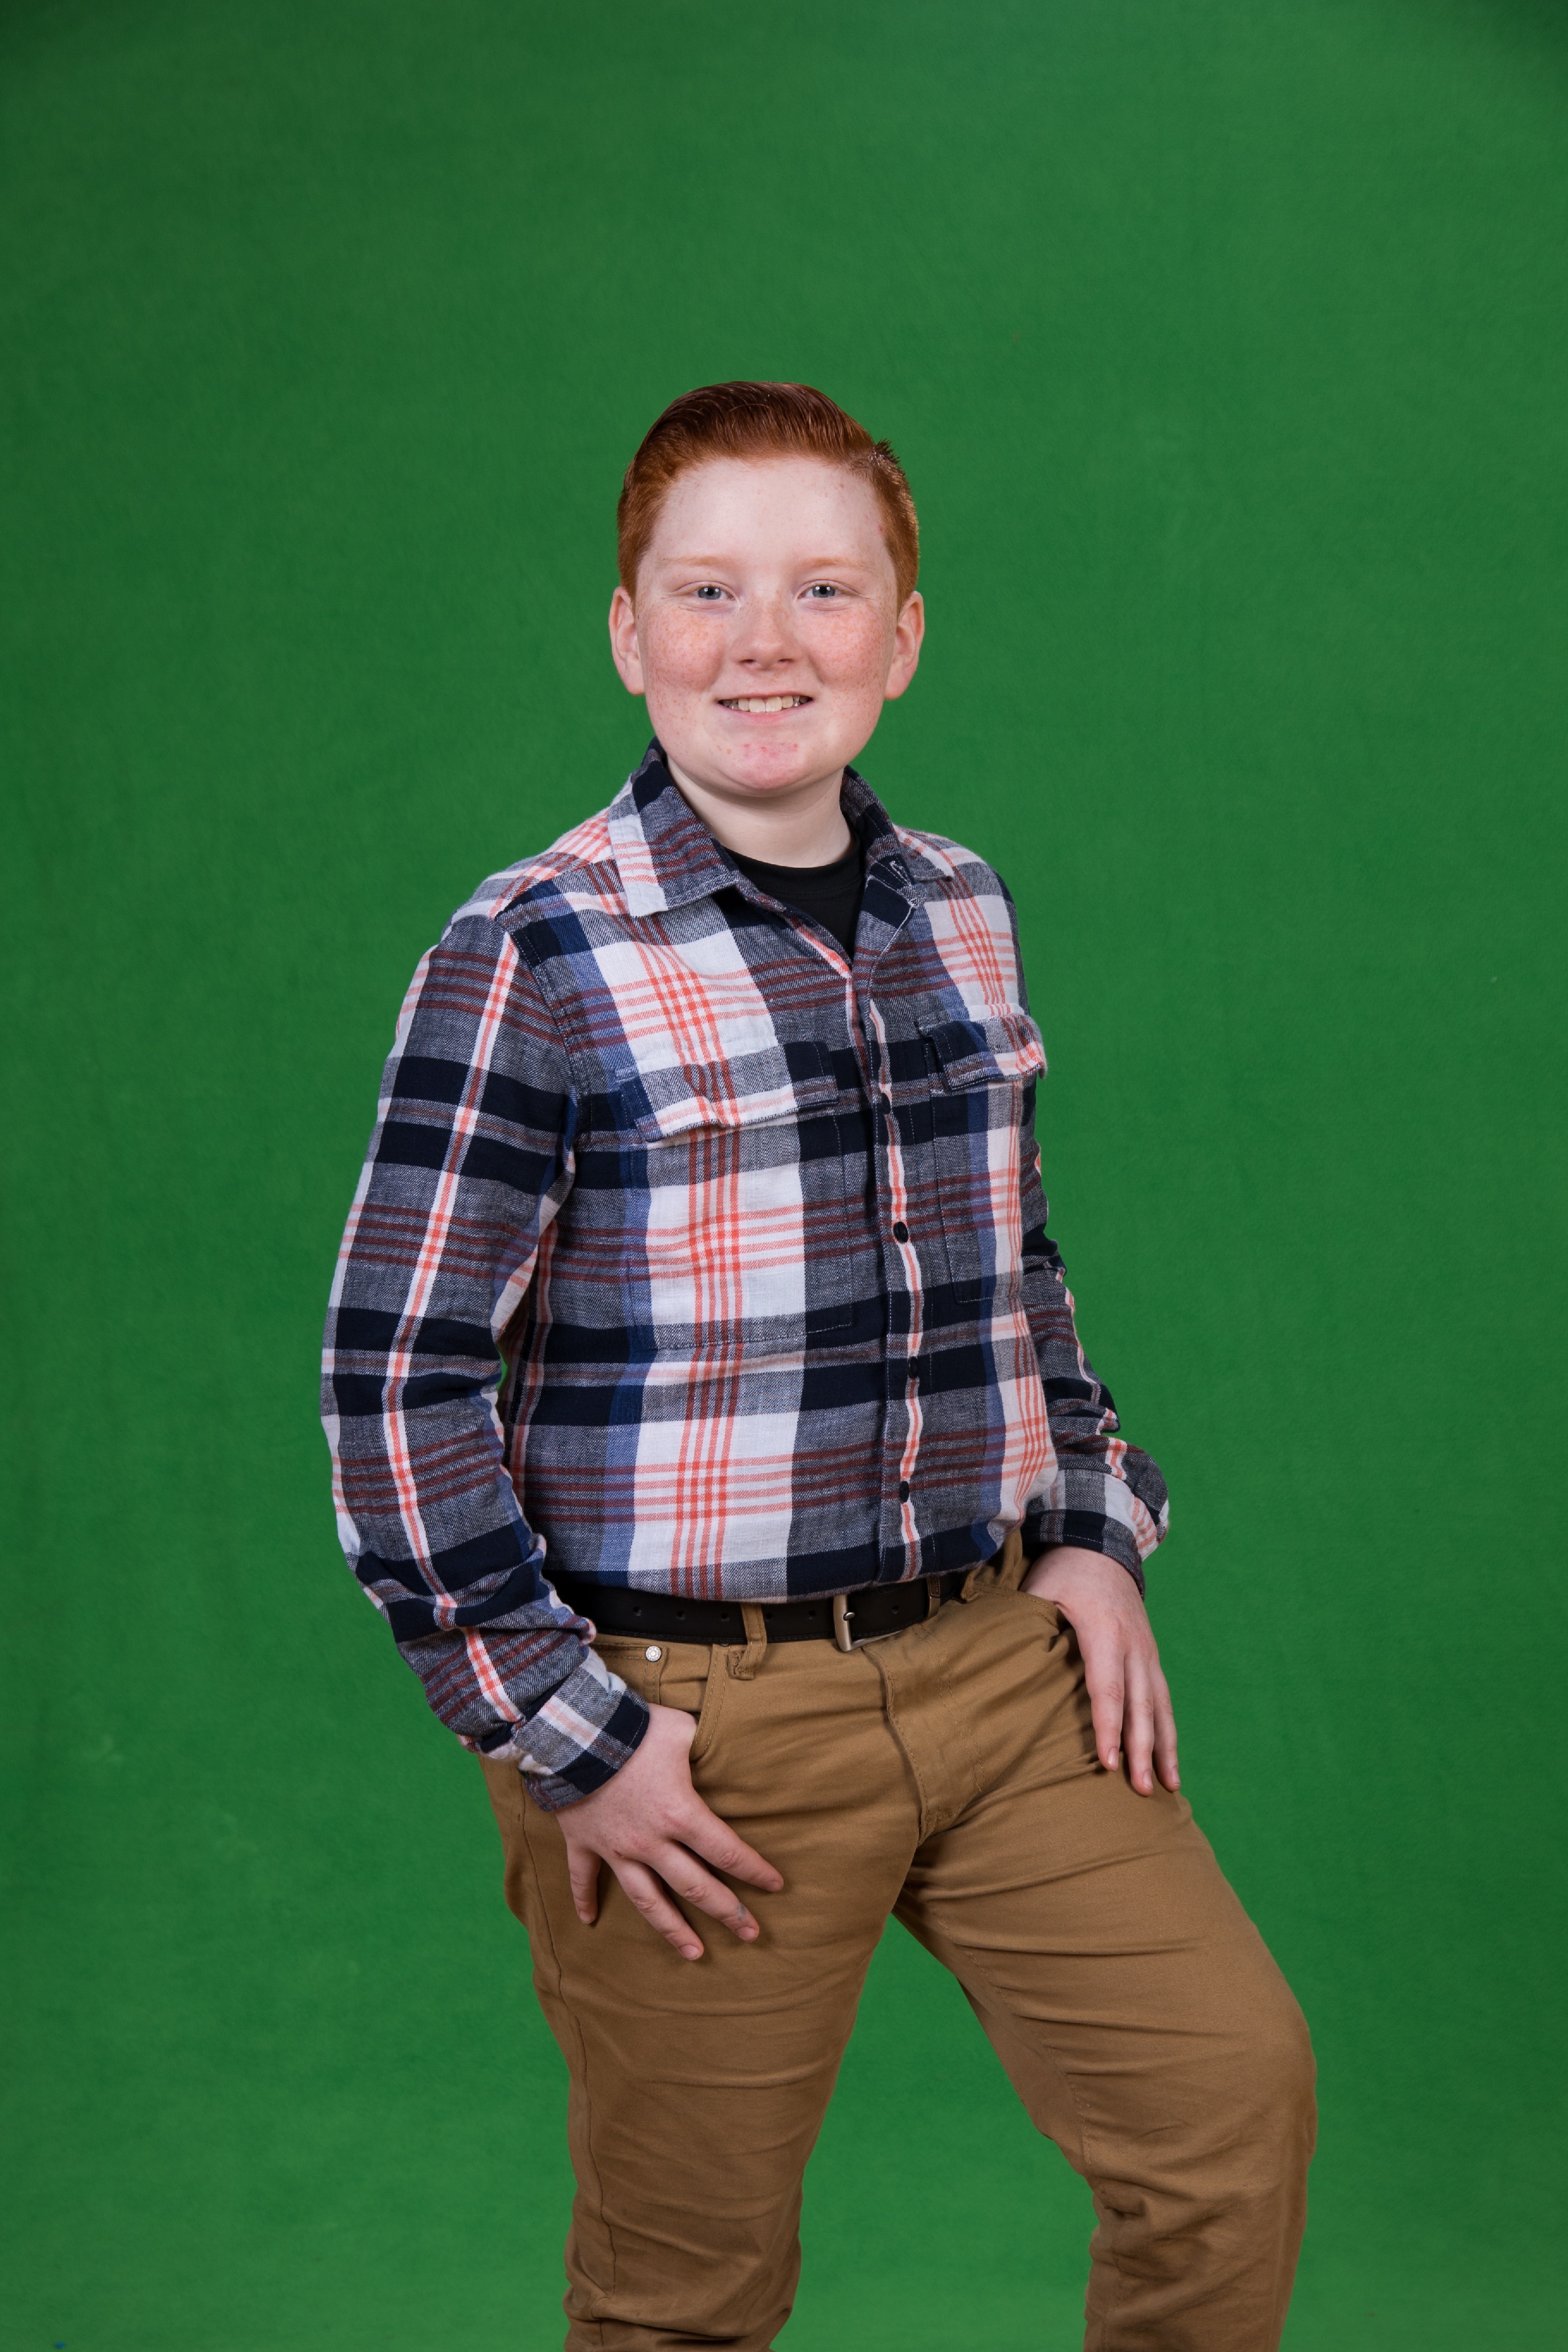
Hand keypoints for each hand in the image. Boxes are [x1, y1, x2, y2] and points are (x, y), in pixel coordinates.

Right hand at [555, 1701, 783, 1959]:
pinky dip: (584, 1900)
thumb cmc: (633, 1727)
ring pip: (648, 1900)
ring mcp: (615, 1848)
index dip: (754, 1870)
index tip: (775, 1886)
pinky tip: (589, 1922)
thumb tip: (726, 1740)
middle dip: (728, 1912)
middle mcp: (650, 1841)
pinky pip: (584, 1878)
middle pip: (695, 1887)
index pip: (727, 1851)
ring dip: (672, 1929)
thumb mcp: (681, 1729)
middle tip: (752, 1933)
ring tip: (695, 1953)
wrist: (571, 1730)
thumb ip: (705, 1742)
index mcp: (680, 1814)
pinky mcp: (583, 1842)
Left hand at [1022, 1545, 1179, 1795]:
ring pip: (1160, 1707)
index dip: (1107, 1728)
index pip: (1107, 1688)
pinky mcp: (1151, 1657)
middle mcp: (1133, 1645)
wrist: (1101, 1545)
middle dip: (1142, 1750)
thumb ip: (1027, 1626)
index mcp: (1103, 1632)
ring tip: (1167, 1788)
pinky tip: (1170, 1764)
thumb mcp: (1038, 1590)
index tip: (1108, 1763)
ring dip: (1164, 1749)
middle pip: (1139, 1705)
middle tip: (1140, 1790)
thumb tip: (1004, 1667)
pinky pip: (1163, 1700)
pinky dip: (1168, 1733)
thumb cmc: (1063, 1572)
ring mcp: (1147, 1652)